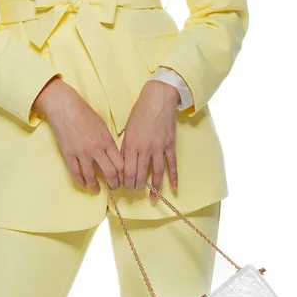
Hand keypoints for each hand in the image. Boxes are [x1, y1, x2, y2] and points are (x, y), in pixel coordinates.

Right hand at [31, 78, 124, 193]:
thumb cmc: (85, 113)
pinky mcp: (69, 154)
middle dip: (114, 183)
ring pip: (91, 176)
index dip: (124, 174)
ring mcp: (81, 153)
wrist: (64, 107)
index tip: (124, 178)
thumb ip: (108, 142)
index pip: (120, 163)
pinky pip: (75, 173)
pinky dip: (80, 181)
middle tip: (114, 188)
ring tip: (97, 190)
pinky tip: (84, 185)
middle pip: (110, 172)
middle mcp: (96, 149)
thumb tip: (112, 156)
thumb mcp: (102, 126)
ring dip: (96, 186)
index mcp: (106, 140)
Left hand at [121, 80, 178, 202]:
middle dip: (136, 186)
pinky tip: (173, 188)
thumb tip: (123, 163)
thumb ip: (125, 147)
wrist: (158, 99)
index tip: (123, 187)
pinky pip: (172, 164)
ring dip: (153, 186)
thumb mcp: (127, 129)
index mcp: (131, 144)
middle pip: (140, 174)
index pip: (127, 170)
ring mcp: (159, 147)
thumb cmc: (140, 112)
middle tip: (135, 191)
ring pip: (156, 172)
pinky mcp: (170, 145)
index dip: (125, 181)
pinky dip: (173, 177)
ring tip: (151, 196)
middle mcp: (144, 148)